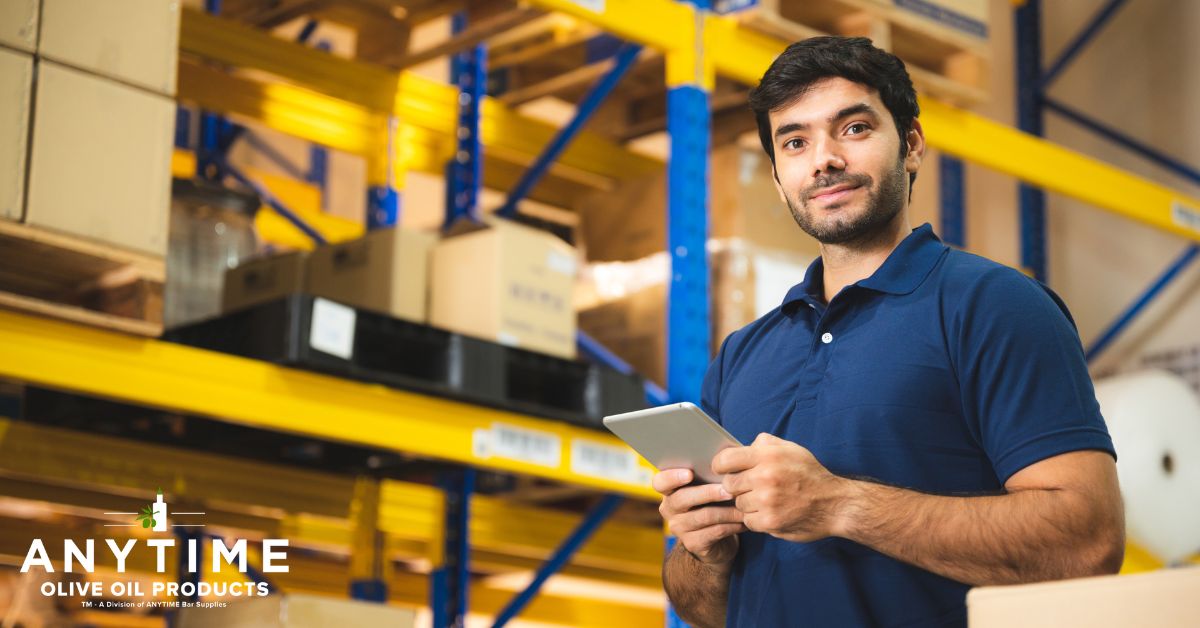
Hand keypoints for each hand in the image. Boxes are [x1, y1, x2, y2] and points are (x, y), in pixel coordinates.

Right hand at [653, 468, 744, 565]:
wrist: (716, 539)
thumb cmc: (714, 502)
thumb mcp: (709, 485)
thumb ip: (710, 470)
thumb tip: (727, 450)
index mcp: (669, 490)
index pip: (660, 482)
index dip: (672, 477)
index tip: (690, 473)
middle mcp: (669, 509)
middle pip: (683, 498)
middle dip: (708, 493)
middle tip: (728, 490)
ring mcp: (679, 528)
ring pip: (703, 516)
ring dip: (727, 510)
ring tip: (744, 505)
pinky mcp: (693, 543)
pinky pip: (714, 532)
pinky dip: (732, 525)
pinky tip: (744, 521)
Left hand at [713, 432, 848, 542]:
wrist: (835, 504)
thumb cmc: (810, 474)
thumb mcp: (791, 449)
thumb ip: (764, 444)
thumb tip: (740, 446)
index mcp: (767, 455)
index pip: (725, 459)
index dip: (720, 465)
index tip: (723, 470)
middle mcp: (765, 476)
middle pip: (729, 484)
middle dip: (737, 486)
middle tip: (750, 487)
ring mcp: (767, 501)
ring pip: (738, 503)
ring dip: (748, 503)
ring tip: (766, 500)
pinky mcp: (770, 521)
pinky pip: (748, 520)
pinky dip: (756, 519)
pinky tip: (770, 512)